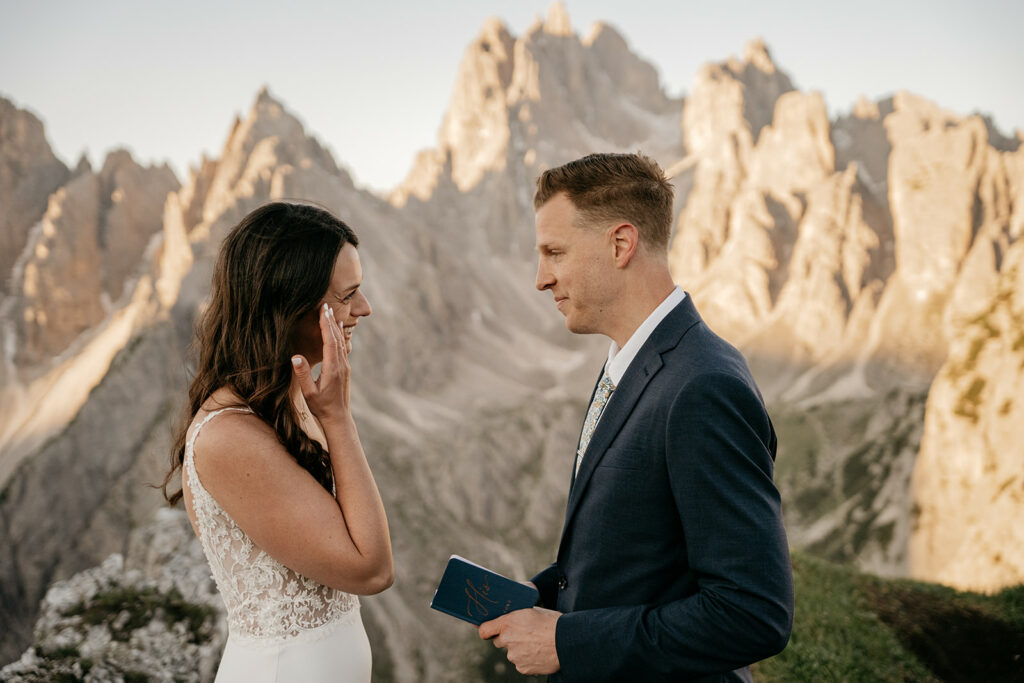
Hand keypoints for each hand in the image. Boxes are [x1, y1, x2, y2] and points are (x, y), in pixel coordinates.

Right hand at [292, 303, 350, 424]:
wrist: (338, 418)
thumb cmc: (321, 407)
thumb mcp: (308, 392)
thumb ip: (302, 374)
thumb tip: (295, 356)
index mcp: (332, 368)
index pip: (330, 341)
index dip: (326, 324)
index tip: (322, 310)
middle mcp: (341, 365)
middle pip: (336, 338)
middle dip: (330, 321)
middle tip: (325, 305)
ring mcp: (345, 367)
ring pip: (341, 342)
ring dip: (335, 327)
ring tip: (330, 313)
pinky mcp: (345, 370)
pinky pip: (342, 348)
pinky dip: (339, 337)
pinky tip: (338, 331)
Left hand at [478, 607, 560, 675]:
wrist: (567, 641)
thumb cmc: (552, 622)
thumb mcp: (532, 610)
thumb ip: (516, 616)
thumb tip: (509, 617)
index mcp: (508, 623)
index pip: (484, 630)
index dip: (487, 630)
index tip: (490, 631)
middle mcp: (507, 640)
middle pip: (499, 641)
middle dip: (508, 638)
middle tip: (524, 634)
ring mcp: (514, 656)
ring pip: (511, 653)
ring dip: (519, 649)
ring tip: (537, 643)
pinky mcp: (522, 668)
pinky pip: (520, 663)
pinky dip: (527, 659)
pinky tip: (539, 652)